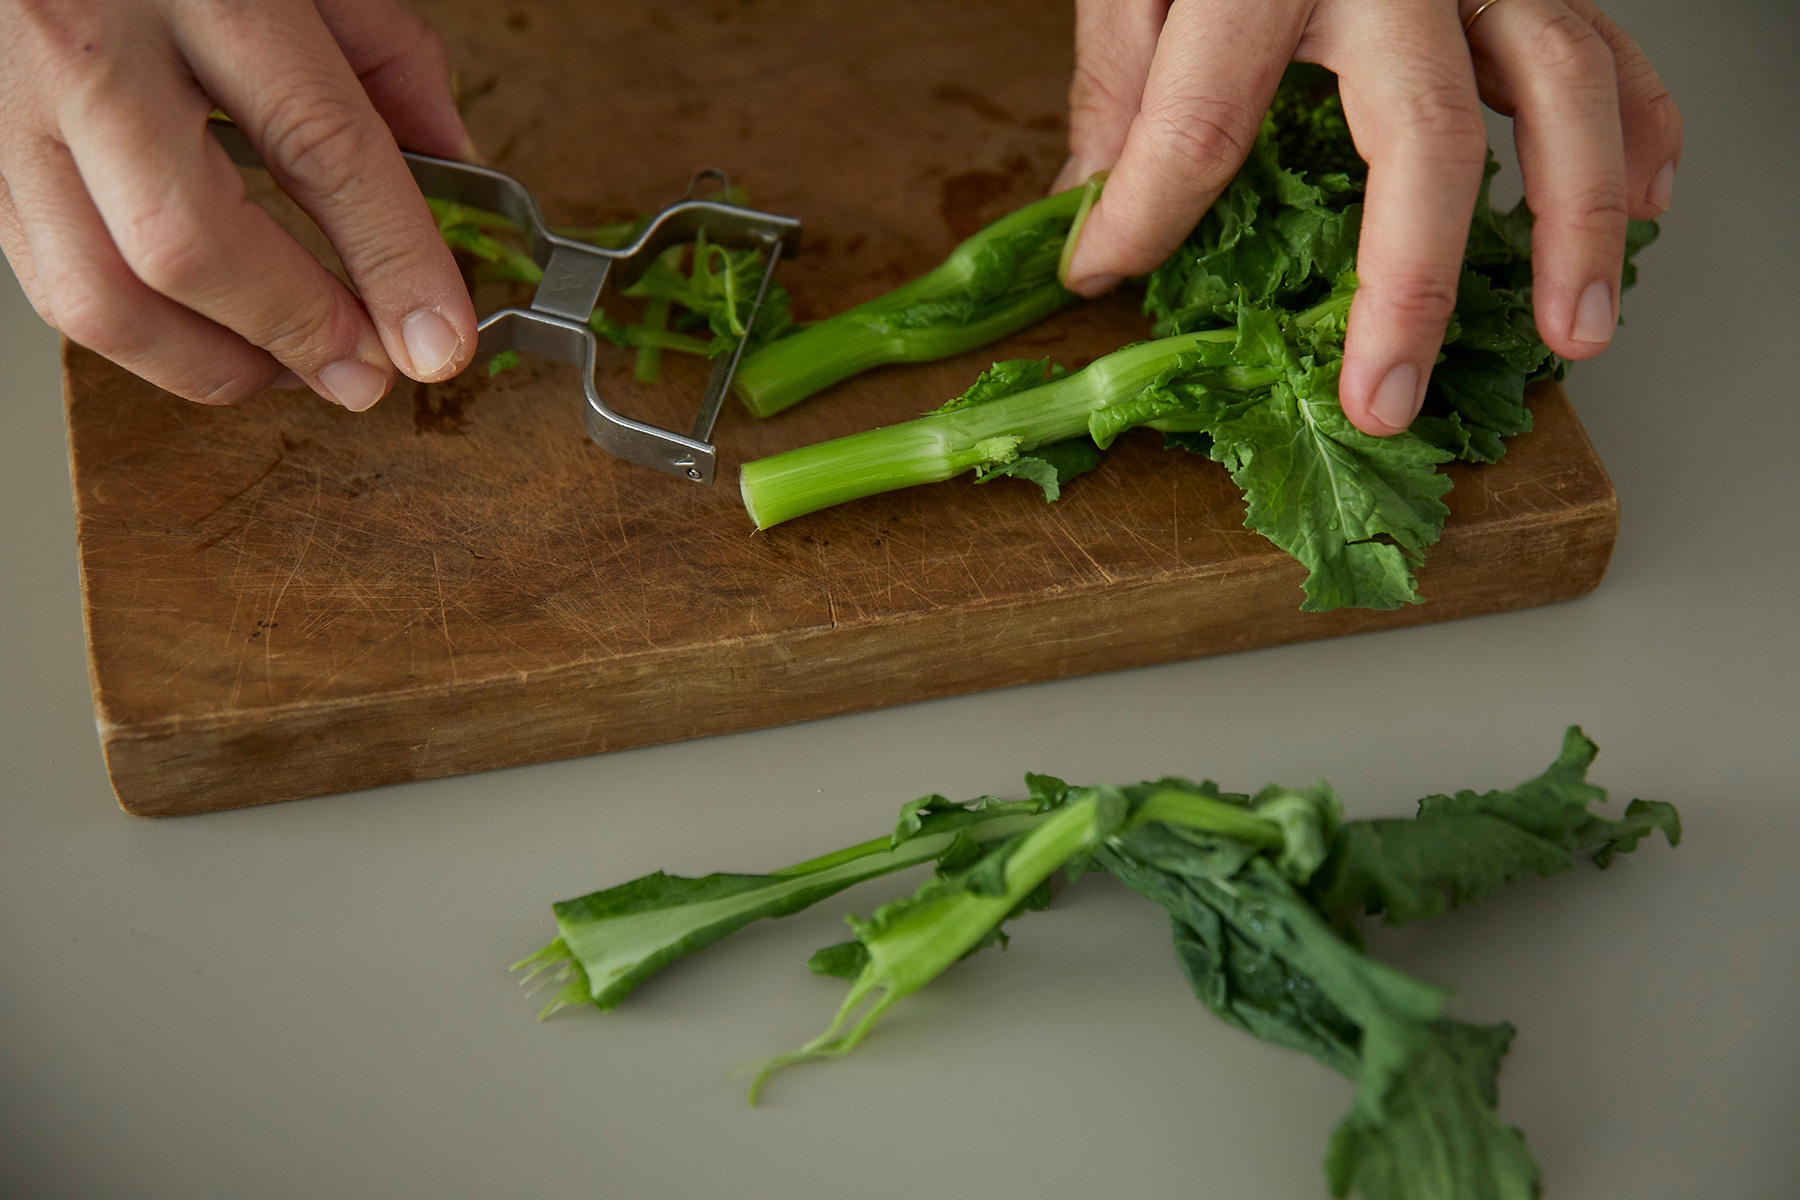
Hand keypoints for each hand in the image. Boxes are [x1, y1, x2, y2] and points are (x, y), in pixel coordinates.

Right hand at [0, 0, 478, 409]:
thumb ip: (387, 59)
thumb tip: (457, 170)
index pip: (318, 146)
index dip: (394, 263)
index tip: (440, 341)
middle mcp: (88, 47)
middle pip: (190, 245)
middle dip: (297, 333)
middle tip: (367, 372)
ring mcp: (10, 106)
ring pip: (100, 295)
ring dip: (214, 362)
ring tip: (292, 364)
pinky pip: (50, 284)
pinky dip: (145, 335)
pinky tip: (212, 332)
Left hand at [1054, 0, 1680, 435]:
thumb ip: (1121, 71)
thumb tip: (1092, 196)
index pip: (1199, 125)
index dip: (1143, 216)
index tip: (1105, 270)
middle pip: (1422, 139)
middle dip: (1409, 288)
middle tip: (1387, 397)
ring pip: (1560, 87)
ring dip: (1577, 224)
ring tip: (1575, 331)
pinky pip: (1606, 44)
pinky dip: (1639, 127)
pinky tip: (1646, 206)